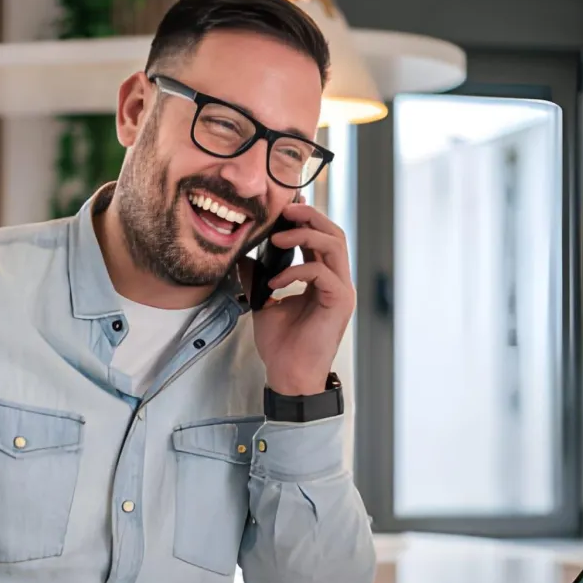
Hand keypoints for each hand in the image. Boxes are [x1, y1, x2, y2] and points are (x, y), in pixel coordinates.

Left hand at [240, 200, 355, 395]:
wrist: (288, 374)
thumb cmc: (281, 344)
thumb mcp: (263, 302)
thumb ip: (257, 278)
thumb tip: (242, 257)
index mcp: (323, 278)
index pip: (322, 237)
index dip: (306, 219)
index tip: (284, 208)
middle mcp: (336, 281)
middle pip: (334, 233)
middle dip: (310, 217)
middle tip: (285, 211)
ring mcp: (341, 291)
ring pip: (334, 246)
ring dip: (305, 235)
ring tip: (277, 238)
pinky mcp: (339, 302)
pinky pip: (322, 273)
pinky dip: (297, 271)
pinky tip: (276, 282)